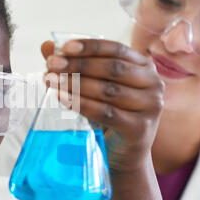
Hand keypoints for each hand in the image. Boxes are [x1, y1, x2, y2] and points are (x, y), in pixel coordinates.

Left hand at [42, 39, 164, 174]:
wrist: (123, 154)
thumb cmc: (107, 115)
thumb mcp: (93, 87)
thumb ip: (73, 65)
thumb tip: (47, 46)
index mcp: (144, 66)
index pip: (116, 49)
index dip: (90, 46)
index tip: (63, 47)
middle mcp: (153, 83)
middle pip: (112, 68)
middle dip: (79, 64)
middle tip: (51, 65)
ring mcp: (150, 106)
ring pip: (108, 90)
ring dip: (77, 83)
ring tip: (52, 81)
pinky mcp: (140, 128)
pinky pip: (106, 113)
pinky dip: (82, 104)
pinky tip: (63, 98)